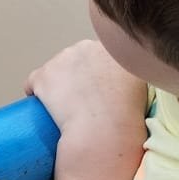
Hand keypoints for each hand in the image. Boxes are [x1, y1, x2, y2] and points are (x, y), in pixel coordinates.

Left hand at [26, 40, 146, 143]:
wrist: (103, 131)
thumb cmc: (126, 120)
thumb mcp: (145, 91)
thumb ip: (139, 82)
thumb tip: (134, 92)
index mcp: (115, 50)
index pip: (98, 57)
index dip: (95, 76)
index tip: (97, 93)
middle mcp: (88, 48)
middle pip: (76, 60)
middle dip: (76, 77)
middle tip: (82, 103)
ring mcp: (63, 60)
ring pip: (55, 72)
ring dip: (57, 86)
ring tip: (65, 109)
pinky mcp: (44, 75)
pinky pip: (33, 83)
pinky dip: (36, 95)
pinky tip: (41, 107)